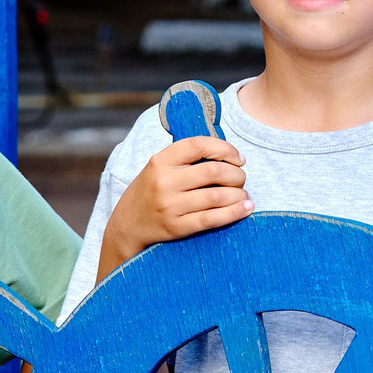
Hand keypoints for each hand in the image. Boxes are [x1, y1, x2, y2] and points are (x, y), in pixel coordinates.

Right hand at [99, 136, 250, 275]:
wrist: (127, 225)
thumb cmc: (151, 192)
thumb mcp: (158, 168)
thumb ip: (185, 158)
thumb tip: (227, 153)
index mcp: (160, 161)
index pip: (199, 145)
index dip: (225, 149)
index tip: (238, 158)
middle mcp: (164, 181)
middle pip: (213, 171)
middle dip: (236, 174)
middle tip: (241, 179)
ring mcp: (170, 205)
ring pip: (217, 196)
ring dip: (239, 194)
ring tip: (244, 195)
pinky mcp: (176, 227)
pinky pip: (212, 218)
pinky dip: (234, 213)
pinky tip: (246, 208)